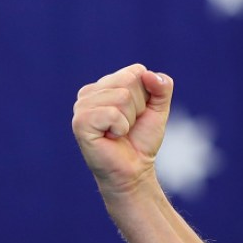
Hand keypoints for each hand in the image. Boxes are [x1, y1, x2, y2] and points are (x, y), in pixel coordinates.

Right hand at [72, 64, 173, 195]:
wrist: (134, 170)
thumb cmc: (141, 140)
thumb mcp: (158, 108)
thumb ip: (162, 86)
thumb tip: (148, 74)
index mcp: (104, 84)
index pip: (135, 71)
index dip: (145, 95)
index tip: (137, 114)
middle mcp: (89, 92)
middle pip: (129, 82)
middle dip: (138, 107)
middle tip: (128, 125)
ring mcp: (82, 106)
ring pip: (122, 97)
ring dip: (129, 120)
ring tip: (119, 132)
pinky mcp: (80, 122)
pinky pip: (112, 113)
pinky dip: (121, 128)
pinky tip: (112, 137)